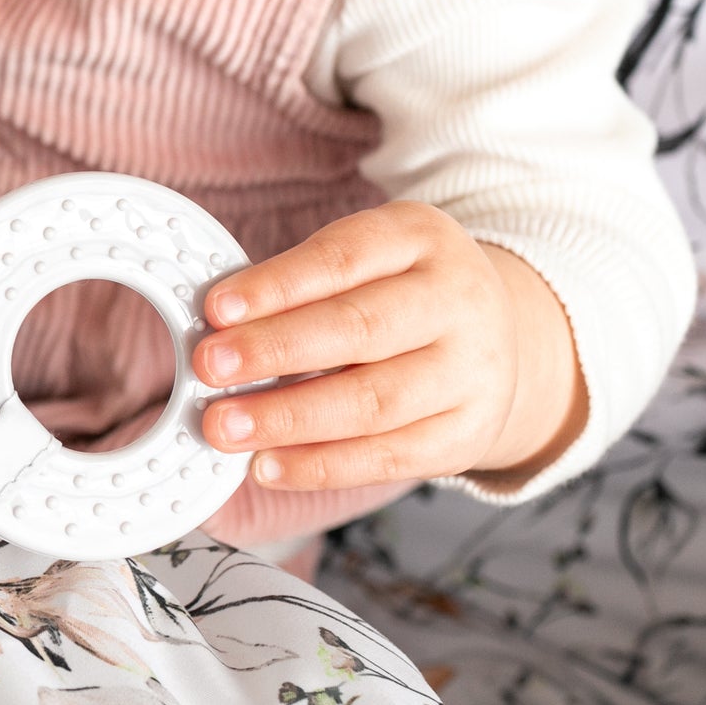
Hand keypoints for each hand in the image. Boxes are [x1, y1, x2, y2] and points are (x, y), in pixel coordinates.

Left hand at [192, 200, 585, 491]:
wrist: (497, 337)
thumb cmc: (398, 293)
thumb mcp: (365, 260)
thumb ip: (299, 285)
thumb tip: (216, 327)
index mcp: (421, 238)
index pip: (344, 258)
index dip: (277, 285)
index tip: (216, 308)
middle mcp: (457, 300)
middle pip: (360, 328)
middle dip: (275, 350)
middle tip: (208, 368)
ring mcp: (471, 371)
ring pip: (374, 400)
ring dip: (288, 417)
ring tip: (224, 426)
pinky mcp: (467, 433)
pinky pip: (389, 457)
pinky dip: (321, 466)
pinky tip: (267, 465)